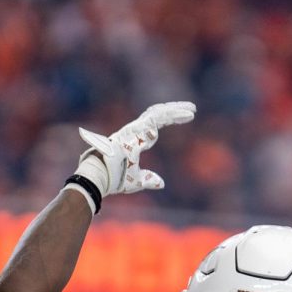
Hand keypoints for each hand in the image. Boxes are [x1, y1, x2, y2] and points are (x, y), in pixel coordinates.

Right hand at [77, 101, 195, 195]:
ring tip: (192, 109)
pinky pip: (158, 118)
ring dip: (176, 110)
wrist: (100, 177)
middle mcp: (134, 131)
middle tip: (191, 109)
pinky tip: (186, 114)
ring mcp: (134, 128)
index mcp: (135, 140)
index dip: (169, 119)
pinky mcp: (136, 129)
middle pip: (157, 115)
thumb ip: (148, 179)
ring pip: (158, 113)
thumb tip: (162, 183)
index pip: (155, 126)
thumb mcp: (137, 181)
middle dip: (174, 111)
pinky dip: (173, 114)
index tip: (186, 118)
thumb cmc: (114, 179)